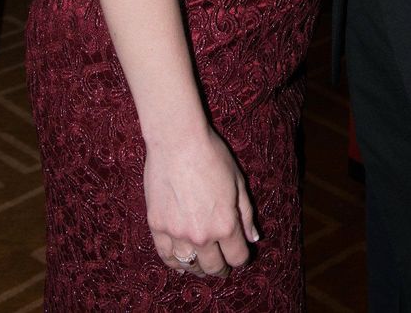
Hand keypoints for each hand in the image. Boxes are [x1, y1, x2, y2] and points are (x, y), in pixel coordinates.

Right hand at [146, 129, 257, 278]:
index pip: (237, 257)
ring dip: (198, 268)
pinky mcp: (157, 227)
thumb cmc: (211, 156)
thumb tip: (253, 237)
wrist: (177, 141)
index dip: (241, 259)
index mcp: (226, 225)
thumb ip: (246, 213)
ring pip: (189, 265)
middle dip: (220, 268)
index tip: (240, 256)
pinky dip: (175, 263)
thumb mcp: (238, 182)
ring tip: (202, 266)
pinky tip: (180, 265)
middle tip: (222, 266)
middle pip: (213, 267)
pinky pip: (166, 256)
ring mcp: (177, 234)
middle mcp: (202, 235)